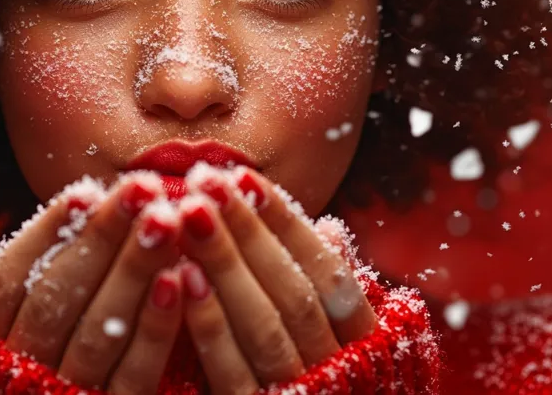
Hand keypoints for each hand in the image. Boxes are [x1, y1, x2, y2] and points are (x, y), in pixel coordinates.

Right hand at [0, 173, 184, 393]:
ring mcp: (63, 394)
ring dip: (133, 270)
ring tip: (165, 220)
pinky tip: (179, 278)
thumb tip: (83, 201)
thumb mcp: (22, 308)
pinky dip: (156, 327)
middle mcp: (18, 368)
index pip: (8, 278)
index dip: (45, 232)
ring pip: (97, 331)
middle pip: (55, 297)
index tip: (85, 191)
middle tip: (141, 188)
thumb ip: (43, 266)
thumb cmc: (44, 351)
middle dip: (101, 238)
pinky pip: (134, 374)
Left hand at [176, 166, 376, 393]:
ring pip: (266, 326)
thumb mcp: (353, 346)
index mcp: (371, 346)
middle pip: (294, 292)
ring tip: (187, 213)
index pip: (330, 272)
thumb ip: (338, 293)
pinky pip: (234, 375)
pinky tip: (180, 278)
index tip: (244, 177)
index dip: (286, 223)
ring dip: (226, 265)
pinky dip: (209, 326)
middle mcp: (344, 372)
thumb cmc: (336, 393)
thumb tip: (332, 228)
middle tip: (205, 181)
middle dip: (248, 233)